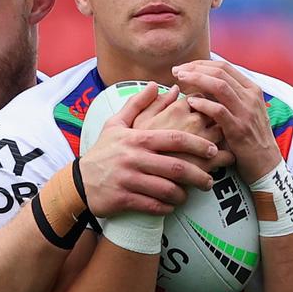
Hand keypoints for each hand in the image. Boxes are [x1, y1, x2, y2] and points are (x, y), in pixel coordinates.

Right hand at [79, 82, 216, 217]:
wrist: (79, 181)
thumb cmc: (103, 150)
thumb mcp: (116, 124)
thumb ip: (138, 104)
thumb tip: (156, 83)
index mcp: (138, 138)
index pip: (175, 139)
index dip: (198, 144)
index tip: (213, 150)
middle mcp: (134, 158)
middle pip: (177, 166)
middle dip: (199, 175)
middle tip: (210, 181)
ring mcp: (129, 179)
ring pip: (167, 189)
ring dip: (184, 194)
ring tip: (191, 194)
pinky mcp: (124, 198)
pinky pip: (154, 206)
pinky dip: (167, 208)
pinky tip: (171, 205)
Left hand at [172, 60, 281, 183]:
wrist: (266, 164)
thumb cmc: (249, 137)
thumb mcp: (242, 110)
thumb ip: (228, 96)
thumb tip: (202, 81)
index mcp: (251, 89)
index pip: (224, 66)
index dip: (201, 64)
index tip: (183, 67)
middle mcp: (250, 96)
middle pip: (220, 72)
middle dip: (195, 68)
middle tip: (176, 71)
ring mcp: (246, 112)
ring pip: (220, 86)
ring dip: (197, 80)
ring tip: (180, 80)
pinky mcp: (239, 129)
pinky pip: (219, 111)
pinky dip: (203, 104)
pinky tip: (190, 102)